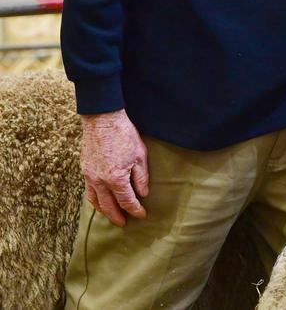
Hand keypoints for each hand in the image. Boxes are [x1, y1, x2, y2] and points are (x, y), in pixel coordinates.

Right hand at [79, 109, 148, 226]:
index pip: (127, 201)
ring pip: (96, 201)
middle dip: (118, 216)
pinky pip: (89, 191)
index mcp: (116, 179)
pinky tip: (100, 200)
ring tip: (111, 216)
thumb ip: (141, 177)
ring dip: (104, 211)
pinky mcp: (84, 170)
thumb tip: (143, 194)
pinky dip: (95, 200)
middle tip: (124, 223)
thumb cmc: (123, 134)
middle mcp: (100, 182)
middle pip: (109, 206)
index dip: (135, 210)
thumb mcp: (140, 155)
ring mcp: (90, 176)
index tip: (142, 214)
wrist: (102, 119)